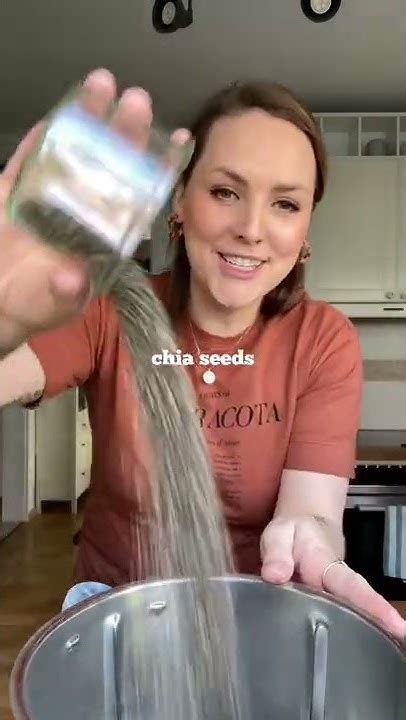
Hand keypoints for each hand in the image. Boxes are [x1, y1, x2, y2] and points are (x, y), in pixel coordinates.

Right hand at [0, 68, 190, 357]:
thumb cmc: (32, 306)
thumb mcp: (50, 306)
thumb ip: (62, 293)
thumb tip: (71, 275)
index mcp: (100, 236)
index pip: (135, 198)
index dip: (157, 171)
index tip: (181, 140)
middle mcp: (80, 212)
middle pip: (107, 167)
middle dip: (123, 135)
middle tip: (138, 100)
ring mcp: (48, 199)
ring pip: (71, 154)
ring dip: (85, 122)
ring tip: (101, 84)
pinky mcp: (16, 193)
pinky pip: (30, 162)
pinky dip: (40, 141)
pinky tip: (57, 115)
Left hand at [260, 514, 405, 642]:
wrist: (304, 526)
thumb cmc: (292, 533)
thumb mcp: (279, 535)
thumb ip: (277, 553)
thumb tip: (274, 576)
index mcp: (325, 564)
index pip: (351, 586)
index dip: (373, 605)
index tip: (397, 624)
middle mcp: (335, 581)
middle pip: (360, 604)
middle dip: (379, 623)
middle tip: (400, 640)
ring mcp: (333, 592)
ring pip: (353, 612)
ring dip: (370, 629)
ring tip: (390, 649)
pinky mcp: (328, 601)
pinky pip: (341, 615)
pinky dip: (352, 630)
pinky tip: (352, 653)